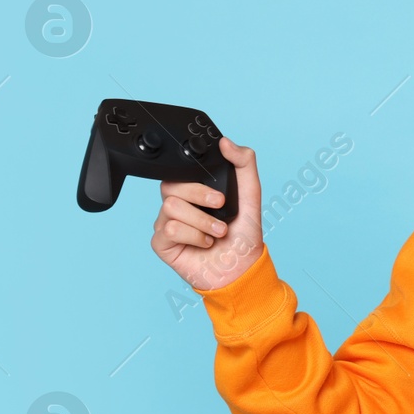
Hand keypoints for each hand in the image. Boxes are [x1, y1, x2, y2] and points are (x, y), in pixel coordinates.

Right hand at [151, 136, 264, 290]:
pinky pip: (169, 229)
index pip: (181, 170)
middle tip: (222, 207)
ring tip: (218, 232)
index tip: (218, 188)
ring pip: (171, 207)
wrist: (242, 270)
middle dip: (200, 195)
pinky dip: (193, 236)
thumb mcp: (251, 196)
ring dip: (202, 221)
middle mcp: (179, 205)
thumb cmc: (244, 237)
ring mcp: (167, 223)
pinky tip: (204, 243)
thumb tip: (227, 142)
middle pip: (170, 185)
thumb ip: (244, 165)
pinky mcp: (162, 243)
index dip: (194, 174)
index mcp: (194, 191)